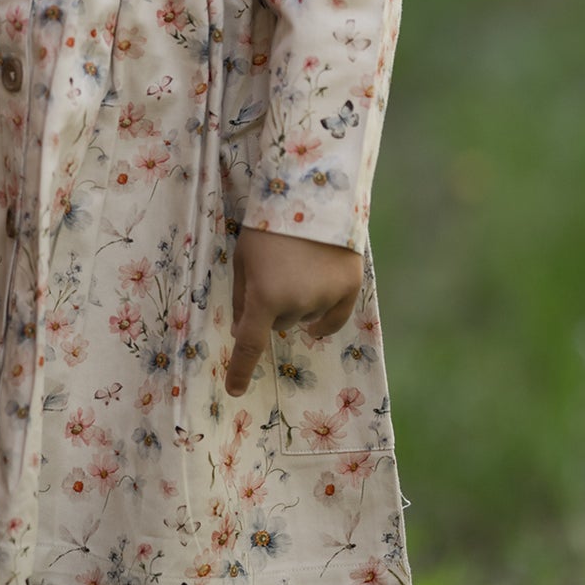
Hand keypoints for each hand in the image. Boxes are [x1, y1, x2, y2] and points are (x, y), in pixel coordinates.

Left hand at [224, 225, 362, 396]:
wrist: (314, 194)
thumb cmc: (268, 224)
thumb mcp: (243, 258)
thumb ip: (244, 295)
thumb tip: (246, 328)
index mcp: (264, 297)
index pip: (249, 345)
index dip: (240, 370)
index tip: (235, 391)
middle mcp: (296, 304)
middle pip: (279, 322)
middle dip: (273, 305)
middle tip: (275, 272)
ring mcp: (325, 298)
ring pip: (304, 317)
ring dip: (298, 302)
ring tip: (299, 266)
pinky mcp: (349, 289)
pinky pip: (332, 319)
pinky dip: (323, 316)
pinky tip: (318, 305)